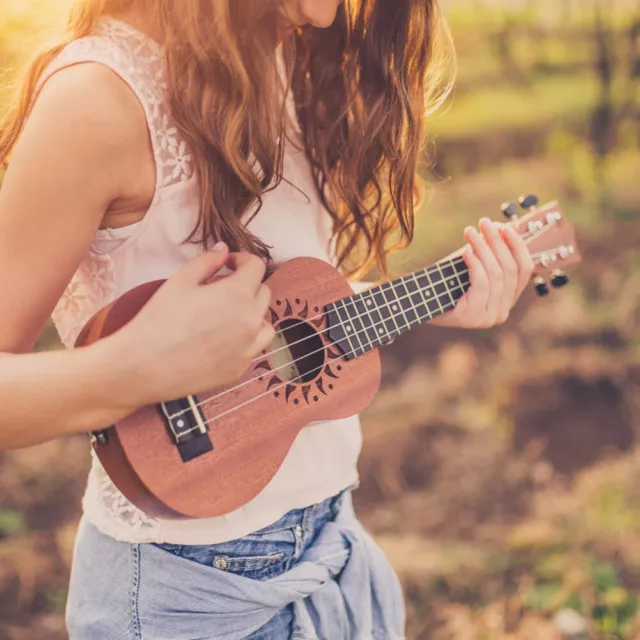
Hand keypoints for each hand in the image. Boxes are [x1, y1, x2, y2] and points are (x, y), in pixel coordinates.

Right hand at [110, 243, 274, 407]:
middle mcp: (251, 321)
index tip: (227, 264)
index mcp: (238, 294)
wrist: (143, 366)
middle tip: (220, 289)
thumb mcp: (180, 280)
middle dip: (246, 285)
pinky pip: (254, 347)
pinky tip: (221, 339)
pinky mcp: (241, 368)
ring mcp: (249, 347)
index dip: (242, 260)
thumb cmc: (158, 320)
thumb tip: (224, 251)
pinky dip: (245, 338)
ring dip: (251, 313)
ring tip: (226, 315)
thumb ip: (208, 261)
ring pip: (265, 322)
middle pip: (263, 292)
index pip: (257, 266)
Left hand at [429, 218, 533, 328]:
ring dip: (483, 248)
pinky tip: (466, 251)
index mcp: (508, 299)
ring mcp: (489, 317)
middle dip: (497, 242)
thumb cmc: (447, 281)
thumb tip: (512, 226)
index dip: (518, 246)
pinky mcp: (473, 316)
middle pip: (509, 269)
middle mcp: (502, 311)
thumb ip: (492, 247)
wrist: (420, 302)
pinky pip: (481, 284)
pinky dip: (475, 264)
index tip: (507, 227)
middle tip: (484, 222)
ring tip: (470, 232)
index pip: (524, 270)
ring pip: (495, 274)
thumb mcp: (473, 262)